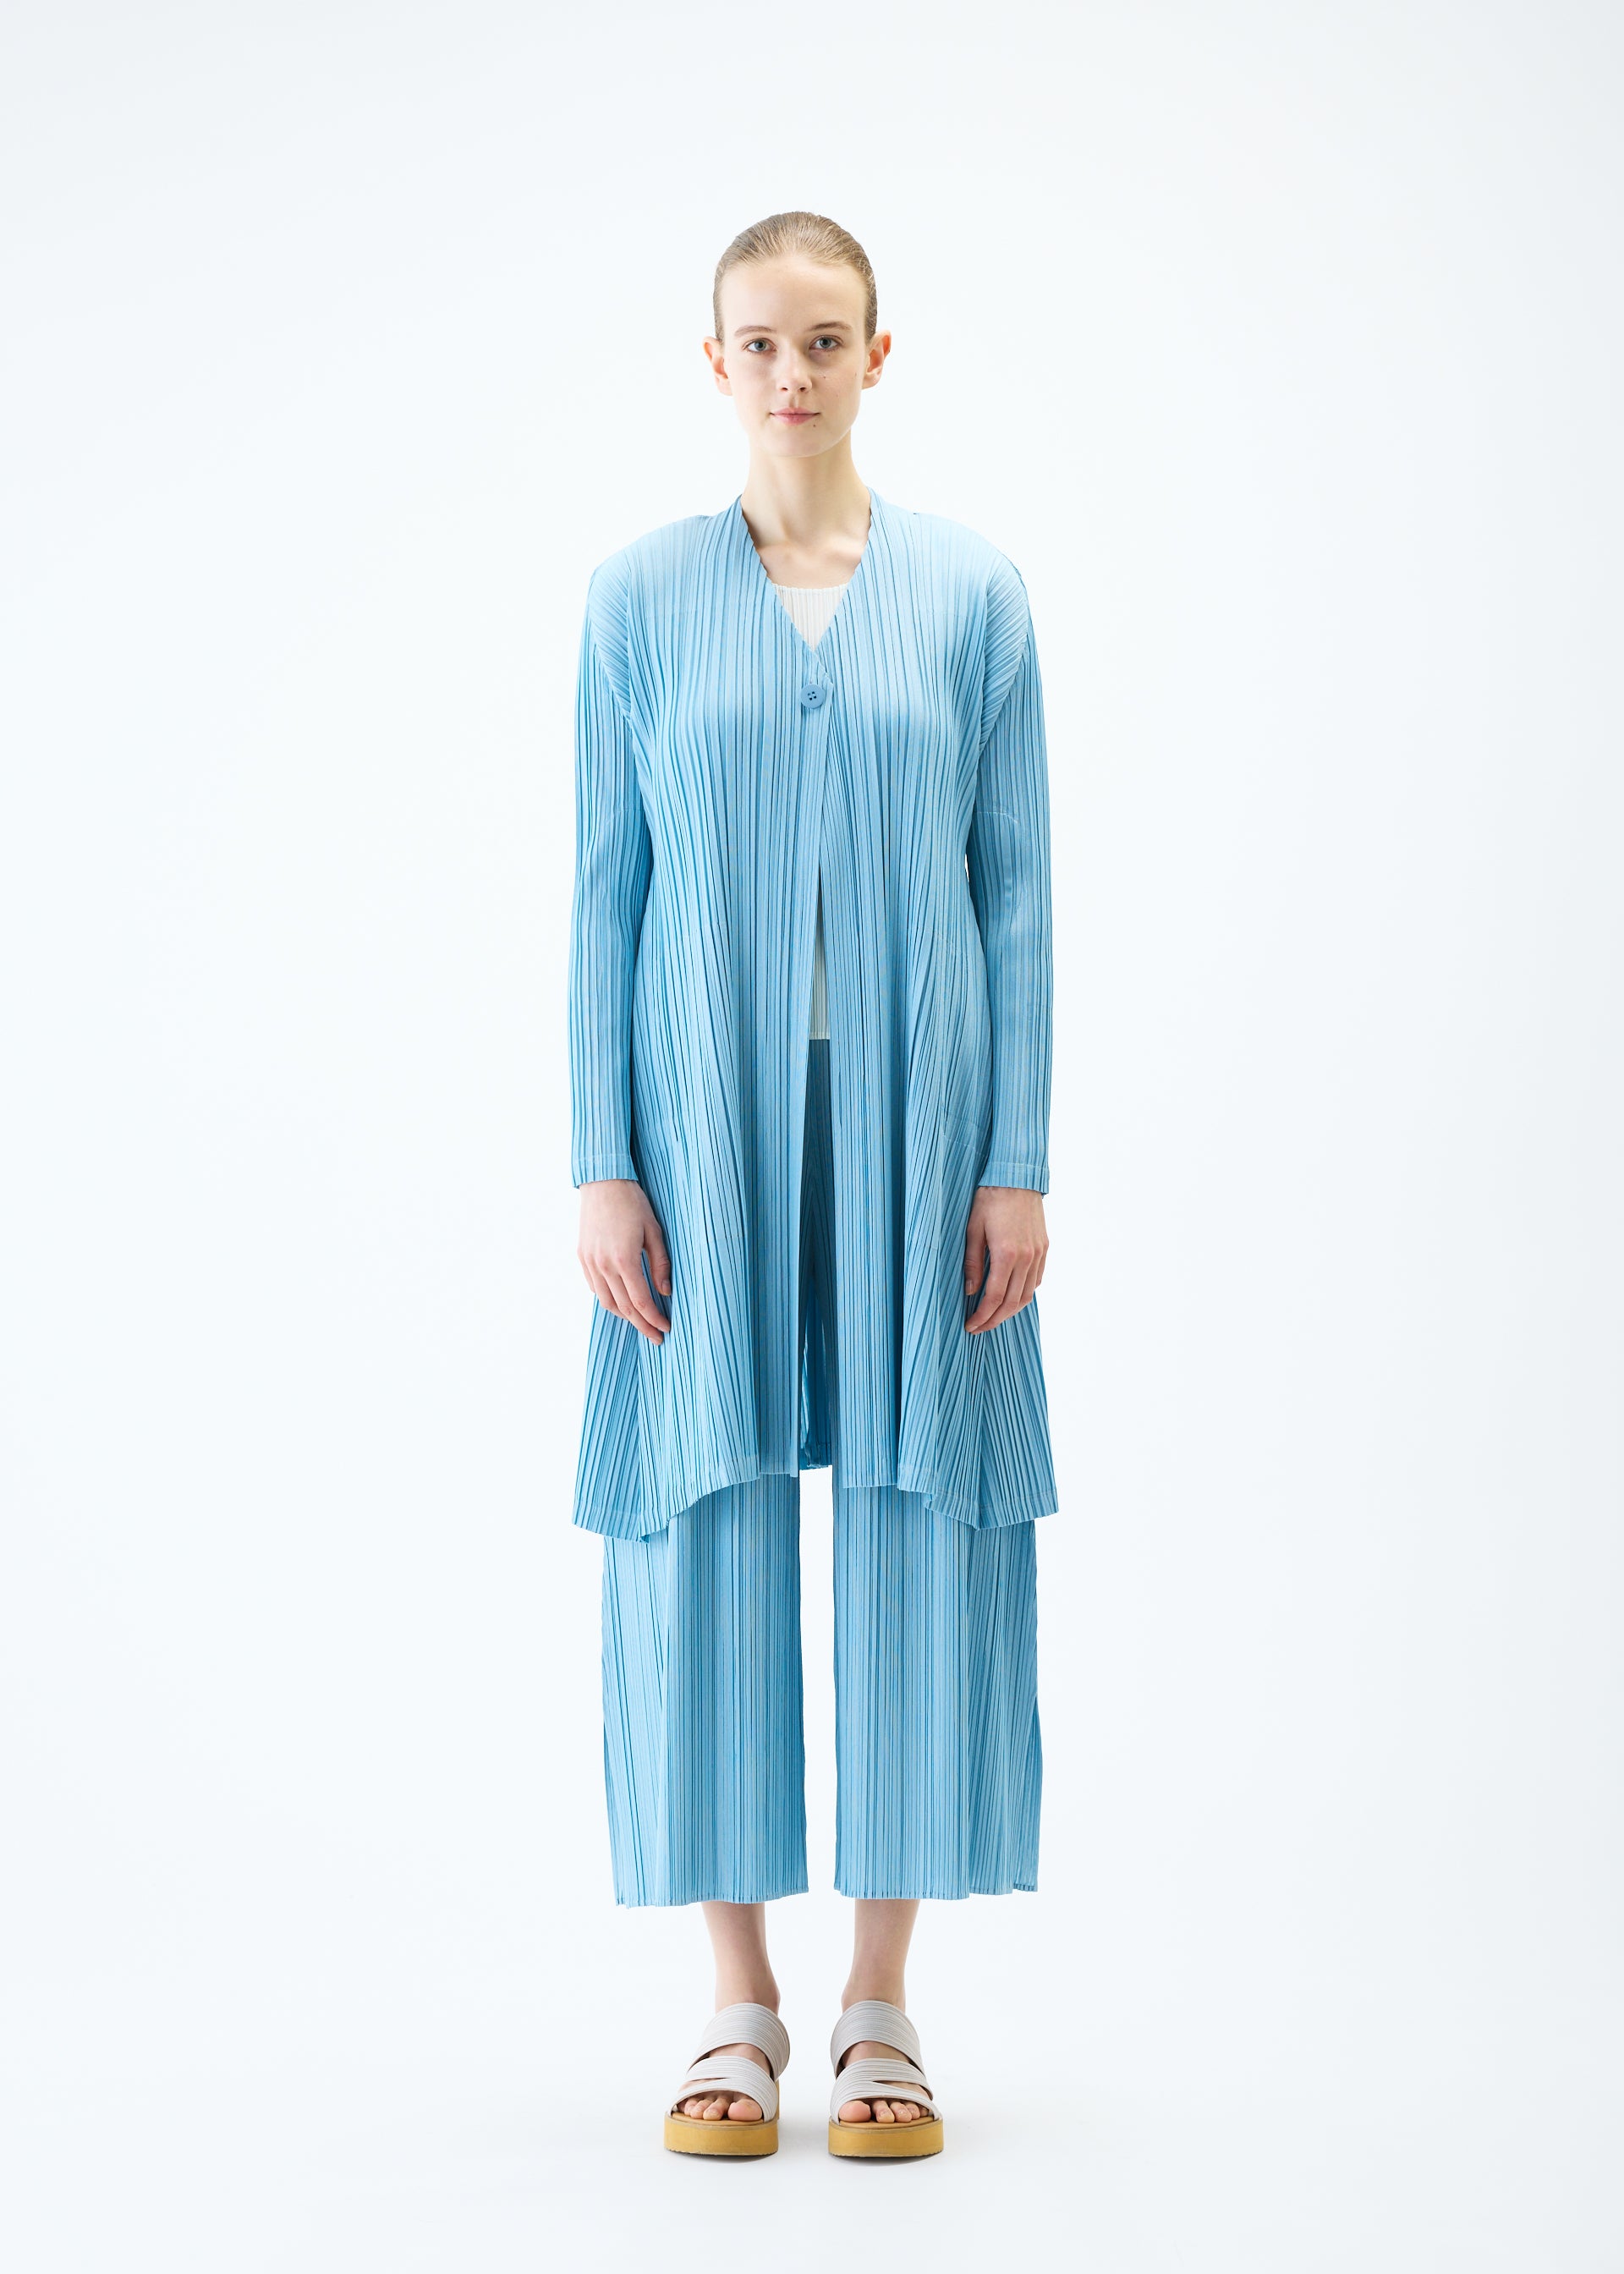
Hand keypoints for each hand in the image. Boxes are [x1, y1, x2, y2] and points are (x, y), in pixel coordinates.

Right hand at [577, 1179, 671, 1343]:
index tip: (666, 1328)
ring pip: (606, 1302)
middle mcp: (603, 1265)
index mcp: (624, 1259)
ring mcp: (590, 1262)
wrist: (603, 1182)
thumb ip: (660, 1264)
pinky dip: (609, 1299)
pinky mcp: (582, 1257)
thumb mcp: (655, 1231)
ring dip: (624, 1316)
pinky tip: (622, 1299)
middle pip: (624, 1308)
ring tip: (641, 1320)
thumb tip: (665, 1292)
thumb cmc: (633, 1203)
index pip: (641, 1302)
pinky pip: (595, 1288)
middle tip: (657, 1336)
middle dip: (642, 1325)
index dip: (654, 1319)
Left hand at [963, 1186, 1046, 1331]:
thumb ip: (972, 1262)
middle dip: (995, 1319)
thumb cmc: (989, 1198)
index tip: (971, 1325)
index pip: (995, 1297)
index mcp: (1007, 1254)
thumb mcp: (972, 1229)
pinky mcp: (1044, 1247)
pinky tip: (1011, 1296)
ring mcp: (1038, 1253)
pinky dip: (1024, 1293)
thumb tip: (970, 1290)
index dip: (982, 1316)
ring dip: (1011, 1311)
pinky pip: (1037, 1279)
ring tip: (994, 1316)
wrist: (1016, 1176)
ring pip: (1028, 1294)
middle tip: (979, 1328)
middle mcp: (1027, 1257)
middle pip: (1013, 1302)